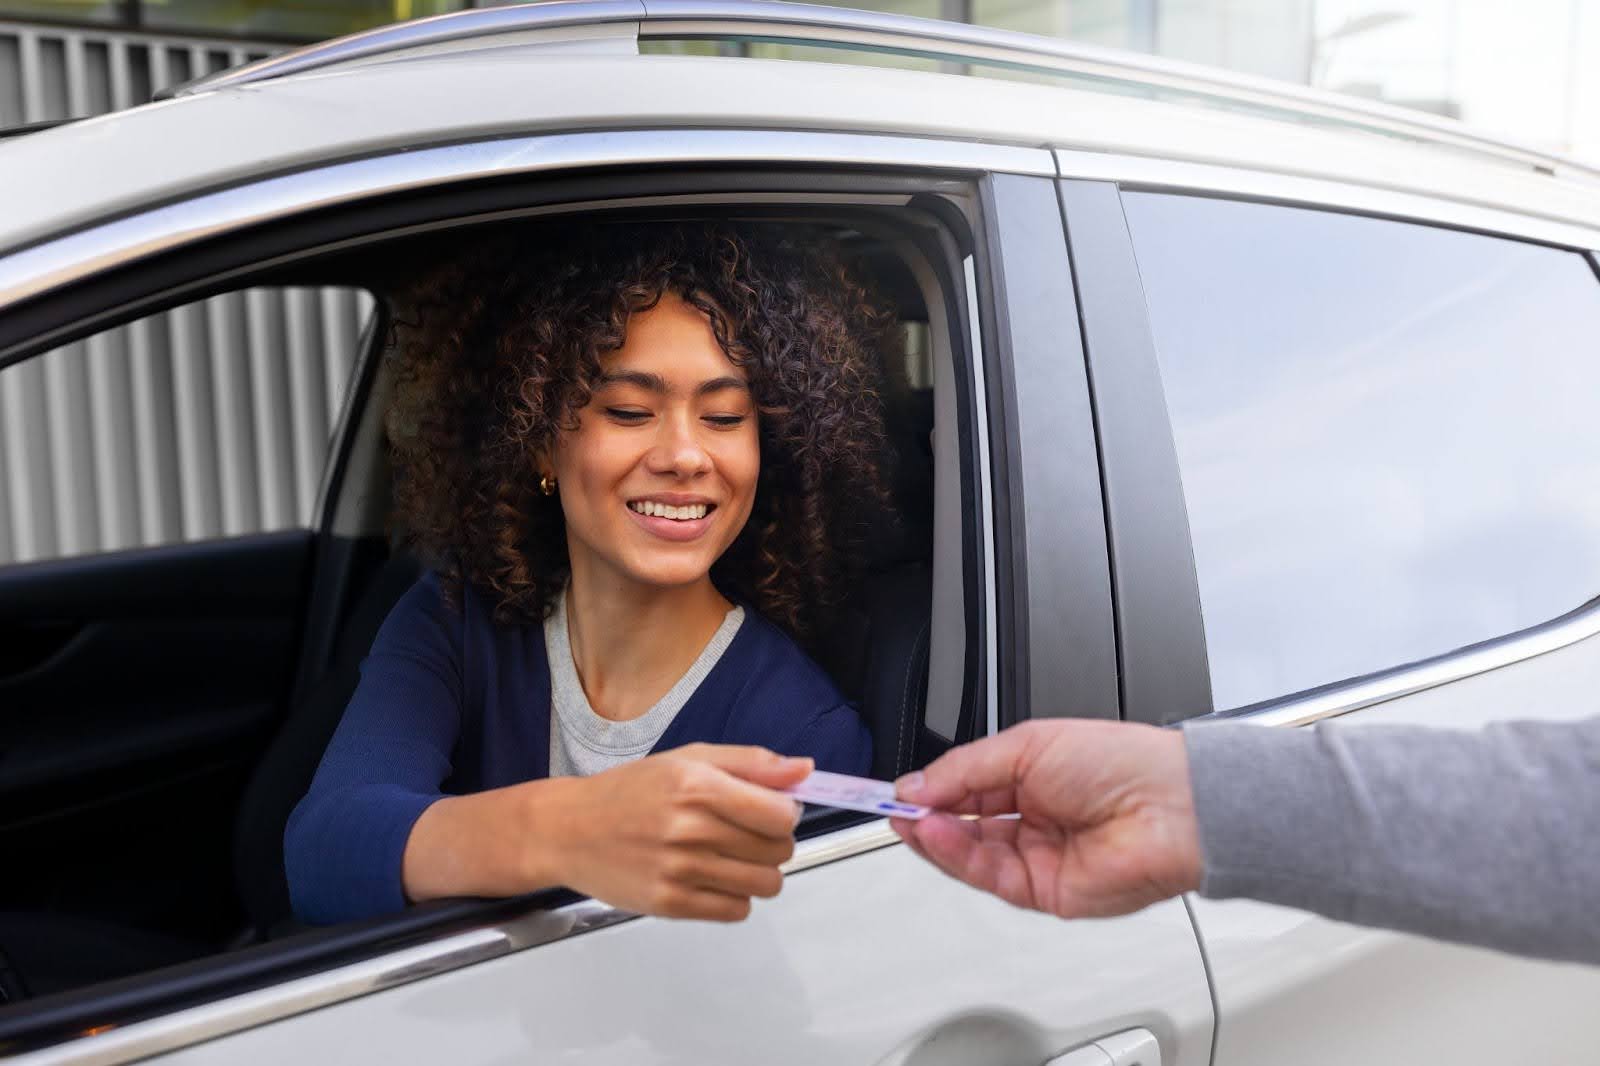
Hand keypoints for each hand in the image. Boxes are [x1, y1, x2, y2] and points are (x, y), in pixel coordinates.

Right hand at [548, 744, 810, 921]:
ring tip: (728, 857)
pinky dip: (734, 897)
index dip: (785, 812)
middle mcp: (690, 829)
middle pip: (778, 851)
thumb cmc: (629, 791)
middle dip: (771, 842)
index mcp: (698, 785)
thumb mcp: (688, 758)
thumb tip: (804, 770)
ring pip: (765, 885)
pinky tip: (711, 878)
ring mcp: (679, 871)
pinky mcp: (670, 905)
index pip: (781, 814)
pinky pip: (736, 911)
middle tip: (743, 833)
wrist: (568, 830)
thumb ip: (750, 764)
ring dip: (758, 872)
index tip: (769, 810)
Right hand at [892, 720, 1201, 918]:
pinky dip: (956, 857)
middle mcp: (1033, 818)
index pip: (966, 789)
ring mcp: (1038, 857)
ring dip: (934, 838)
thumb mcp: (1027, 745)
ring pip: (969, 855)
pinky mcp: (1044, 892)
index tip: (895, 790)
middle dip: (925, 817)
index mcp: (1033, 777)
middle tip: (891, 808)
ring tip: (910, 820)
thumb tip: (918, 786)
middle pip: (962, 826)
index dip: (929, 790)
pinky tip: (936, 835)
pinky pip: (988, 877)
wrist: (1171, 807)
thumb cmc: (1122, 763)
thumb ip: (965, 770)